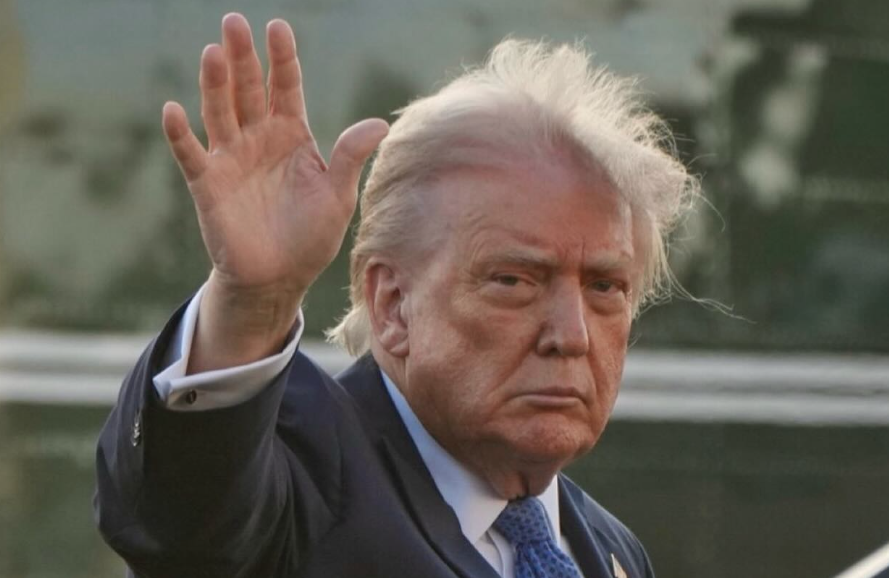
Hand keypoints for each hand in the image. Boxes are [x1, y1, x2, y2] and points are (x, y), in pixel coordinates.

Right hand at [162, 13, 387, 371]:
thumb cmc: (311, 236)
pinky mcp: (207, 184)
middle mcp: (258, 138)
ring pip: (220, 112)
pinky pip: (191, 154)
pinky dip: (180, 134)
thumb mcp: (338, 196)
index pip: (286, 87)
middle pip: (248, 89)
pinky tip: (173, 110)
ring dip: (214, 84)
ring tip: (214, 52)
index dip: (282, 59)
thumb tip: (380, 123)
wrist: (279, 277)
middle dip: (243, 57)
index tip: (278, 27)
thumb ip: (350, 157)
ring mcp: (230, 158)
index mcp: (292, 135)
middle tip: (235, 22)